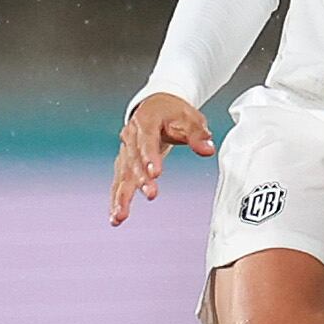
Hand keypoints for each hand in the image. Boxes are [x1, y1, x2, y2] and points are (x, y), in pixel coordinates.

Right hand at [112, 91, 214, 226]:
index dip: (150, 157)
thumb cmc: (172, 112)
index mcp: (145, 122)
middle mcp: (131, 137)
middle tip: (151, 193)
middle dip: (141, 179)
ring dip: (122, 196)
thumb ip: (198, 135)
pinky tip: (115, 217)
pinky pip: (119, 182)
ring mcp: (126, 152)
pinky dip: (117, 199)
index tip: (155, 173)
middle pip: (134, 160)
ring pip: (124, 175)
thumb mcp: (189, 118)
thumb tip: (208, 150)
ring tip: (120, 215)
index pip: (147, 141)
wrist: (155, 106)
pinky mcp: (125, 164)